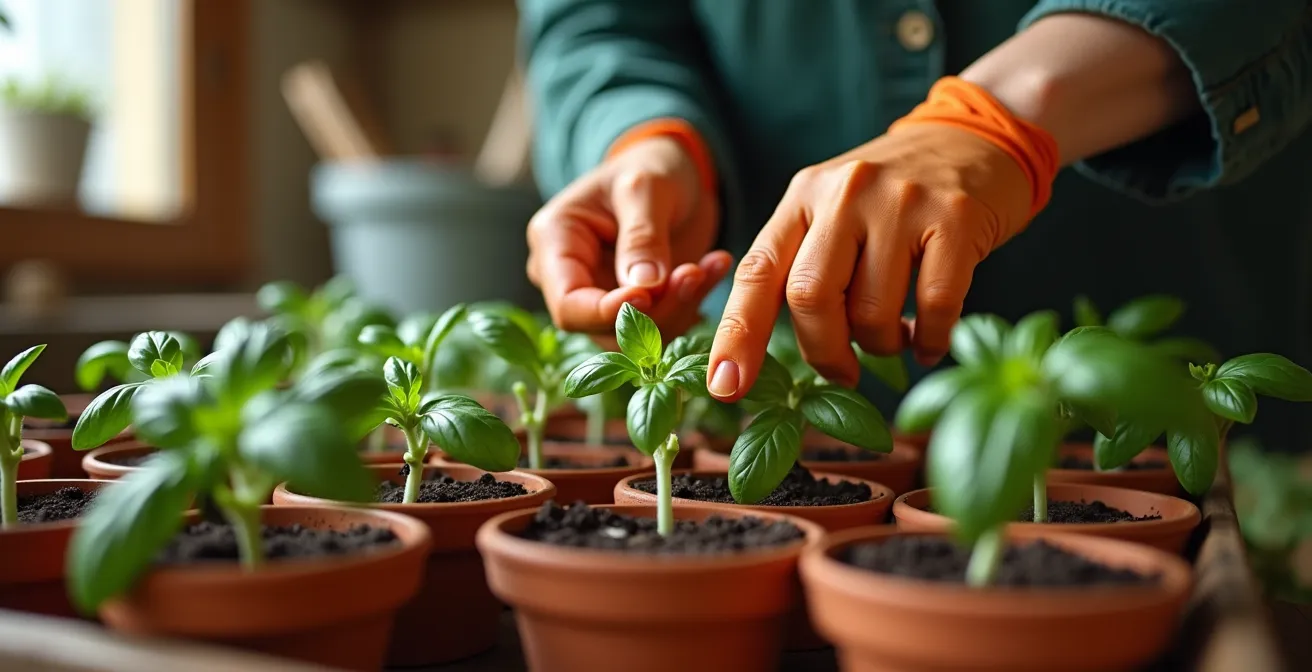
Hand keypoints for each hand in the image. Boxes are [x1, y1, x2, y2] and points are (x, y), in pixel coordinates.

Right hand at [526, 135, 730, 340]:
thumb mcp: (646, 187)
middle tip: (695, 274)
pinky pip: (663, 324)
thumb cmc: (650, 167)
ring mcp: (604, 296)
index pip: (568, 304)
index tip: (650, 295)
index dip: (606, 312)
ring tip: (712, 264)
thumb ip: (642, 236)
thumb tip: (644, 286)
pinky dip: (692, 302)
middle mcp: (572, 277)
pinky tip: (714, 268)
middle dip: (655, 309)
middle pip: (603, 326)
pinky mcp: (637, 307)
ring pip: (637, 333)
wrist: (674, 172)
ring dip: (680, 306)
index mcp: (554, 243)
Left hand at [708, 121, 1035, 399]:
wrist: (977, 136)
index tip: (725, 387)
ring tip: (895, 338)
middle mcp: (845, 193)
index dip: (737, 336)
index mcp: (803, 197)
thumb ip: (802, 265)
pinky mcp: (956, 218)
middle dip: (823, 352)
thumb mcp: (835, 211)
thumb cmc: (895, 197)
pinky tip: (929, 342)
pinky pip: (935, 307)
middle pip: (809, 297)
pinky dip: (930, 341)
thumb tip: (769, 355)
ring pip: (871, 311)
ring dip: (881, 346)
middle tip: (843, 371)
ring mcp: (901, 202)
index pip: (757, 273)